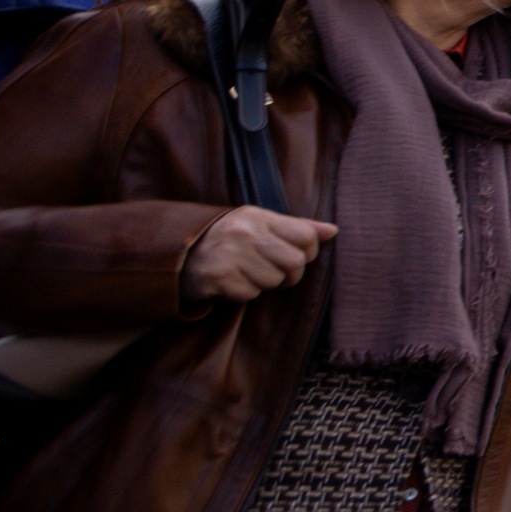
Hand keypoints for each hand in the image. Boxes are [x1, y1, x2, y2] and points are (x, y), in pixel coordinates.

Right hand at [178, 206, 335, 306]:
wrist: (177, 253)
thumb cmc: (226, 237)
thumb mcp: (258, 223)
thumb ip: (296, 227)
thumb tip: (333, 231)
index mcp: (258, 217)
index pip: (306, 237)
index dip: (307, 252)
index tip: (293, 254)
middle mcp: (245, 234)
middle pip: (295, 264)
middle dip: (289, 273)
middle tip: (271, 269)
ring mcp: (230, 256)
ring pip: (274, 281)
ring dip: (264, 283)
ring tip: (247, 272)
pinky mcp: (218, 278)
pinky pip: (250, 294)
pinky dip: (244, 292)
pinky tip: (231, 281)